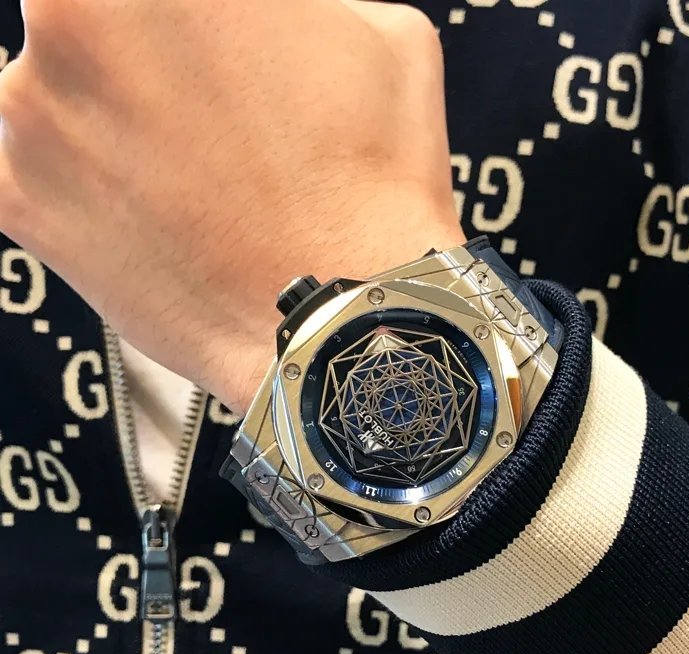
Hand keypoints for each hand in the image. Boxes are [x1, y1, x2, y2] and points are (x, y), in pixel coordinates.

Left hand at [0, 0, 462, 414]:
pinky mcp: (19, 204)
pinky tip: (144, 213)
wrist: (346, 318)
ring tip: (190, 180)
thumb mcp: (384, 34)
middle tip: (207, 113)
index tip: (204, 55)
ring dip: (110, 122)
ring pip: (56, 94)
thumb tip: (265, 18)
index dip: (185, 29)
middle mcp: (69, 17)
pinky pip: (28, 172)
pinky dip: (77, 187)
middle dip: (146, 60)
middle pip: (89, 22)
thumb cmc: (369, 186)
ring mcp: (30, 114)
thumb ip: (302, 4)